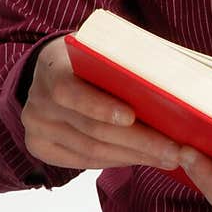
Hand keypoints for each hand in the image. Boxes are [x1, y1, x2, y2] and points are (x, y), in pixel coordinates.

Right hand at [21, 36, 181, 171]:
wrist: (52, 70)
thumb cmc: (90, 58)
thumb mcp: (101, 49)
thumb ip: (125, 62)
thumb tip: (175, 82)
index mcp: (51, 69)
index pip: (69, 92)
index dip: (101, 107)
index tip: (133, 117)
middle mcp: (38, 102)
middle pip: (91, 129)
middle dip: (138, 142)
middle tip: (174, 150)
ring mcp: (36, 129)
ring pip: (91, 151)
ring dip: (134, 156)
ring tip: (168, 158)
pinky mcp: (41, 148)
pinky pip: (84, 162)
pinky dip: (117, 161)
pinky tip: (142, 159)